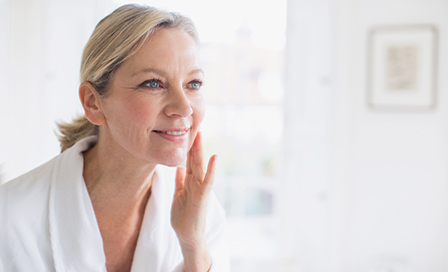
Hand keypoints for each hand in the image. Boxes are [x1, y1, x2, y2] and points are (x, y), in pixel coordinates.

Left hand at [171, 132, 215, 270]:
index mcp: (189, 182)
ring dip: (200, 151)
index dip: (187, 147)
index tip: (186, 131)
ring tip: (201, 135)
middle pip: (194, 160)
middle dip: (194, 144)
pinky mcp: (203, 197)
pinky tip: (214, 158)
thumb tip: (179, 168)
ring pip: (200, 166)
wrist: (188, 236)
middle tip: (195, 125)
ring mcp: (200, 189)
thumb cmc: (183, 217)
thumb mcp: (178, 196)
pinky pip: (207, 181)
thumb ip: (180, 182)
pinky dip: (211, 169)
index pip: (188, 160)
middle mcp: (196, 183)